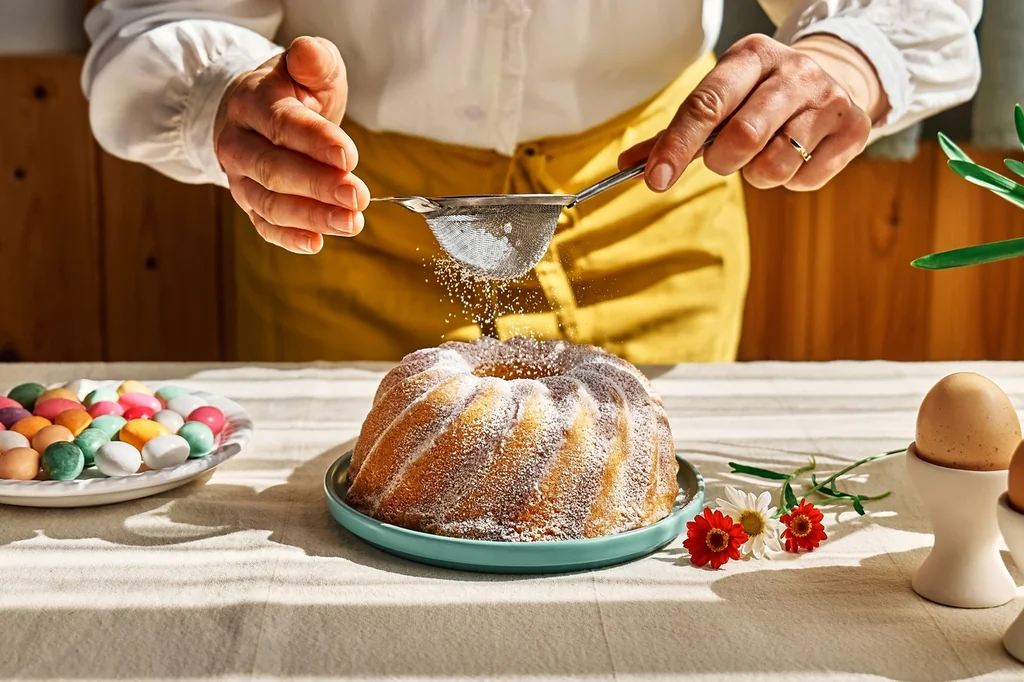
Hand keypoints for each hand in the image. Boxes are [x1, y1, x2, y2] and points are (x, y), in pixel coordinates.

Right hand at [215, 36, 369, 253]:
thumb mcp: (308, 69)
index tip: (349, 158)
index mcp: (252, 101)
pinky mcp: (247, 202)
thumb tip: (309, 52)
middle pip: (273, 169)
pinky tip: (316, 242)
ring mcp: (239, 176)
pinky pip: (263, 225)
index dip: (316, 142)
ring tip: (351, 223)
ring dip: (311, 217)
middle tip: (357, 197)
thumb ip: (314, 61)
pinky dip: (289, 238)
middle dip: (318, 186)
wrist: (257, 113)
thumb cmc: (292, 91)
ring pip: (268, 202)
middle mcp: (238, 141)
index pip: (282, 124)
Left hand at [619, 34, 885, 191]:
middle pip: (743, 136)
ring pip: (774, 164)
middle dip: (724, 162)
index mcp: (751, 55)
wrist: (834, 81)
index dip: (677, 146)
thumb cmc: (760, 97)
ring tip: (764, 154)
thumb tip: (627, 164)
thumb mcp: (721, 99)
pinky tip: (795, 157)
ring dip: (757, 174)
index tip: (656, 180)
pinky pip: (804, 179)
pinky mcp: (853, 129)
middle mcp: (793, 71)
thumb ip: (675, 133)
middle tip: (726, 159)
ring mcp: (828, 99)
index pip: (706, 104)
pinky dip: (790, 181)